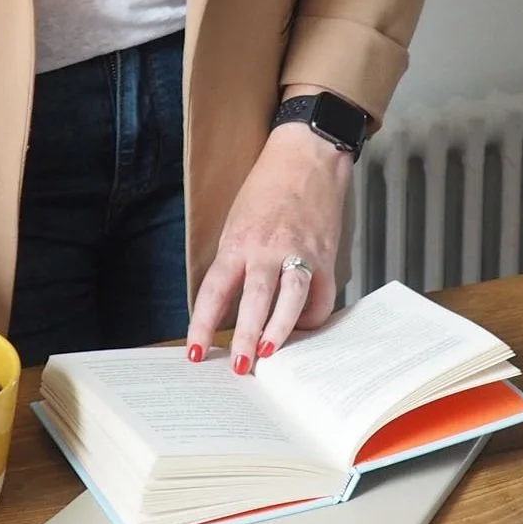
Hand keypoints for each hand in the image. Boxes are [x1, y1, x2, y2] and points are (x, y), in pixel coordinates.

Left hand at [186, 122, 352, 373]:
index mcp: (238, 241)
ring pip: (291, 301)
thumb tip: (230, 308)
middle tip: (240, 368)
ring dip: (280, 333)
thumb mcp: (237, 221)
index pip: (215, 290)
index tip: (196, 352)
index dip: (203, 324)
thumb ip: (234, 261)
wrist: (307, 155)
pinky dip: (313, 317)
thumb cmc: (267, 187)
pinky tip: (303, 326)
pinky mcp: (326, 256)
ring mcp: (300, 253)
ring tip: (269, 356)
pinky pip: (322, 297)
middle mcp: (268, 249)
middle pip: (254, 300)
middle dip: (245, 338)